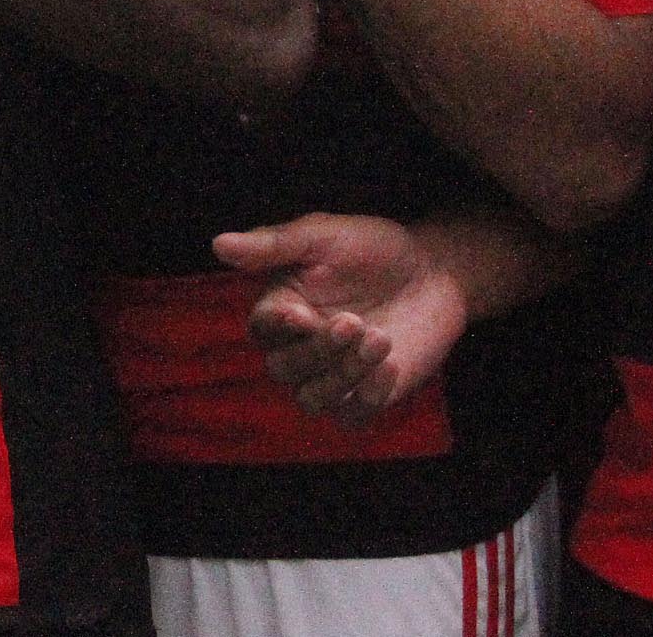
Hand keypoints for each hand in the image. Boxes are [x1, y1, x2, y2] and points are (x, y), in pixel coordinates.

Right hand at [214, 213, 469, 426]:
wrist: (434, 273)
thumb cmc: (373, 248)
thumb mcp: (324, 236)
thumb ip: (274, 244)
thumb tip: (218, 245)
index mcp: (282, 308)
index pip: (261, 329)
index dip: (277, 327)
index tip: (303, 315)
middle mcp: (299, 347)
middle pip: (283, 368)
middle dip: (317, 350)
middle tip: (354, 321)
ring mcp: (333, 376)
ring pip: (311, 399)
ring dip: (341, 375)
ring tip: (379, 339)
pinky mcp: (366, 396)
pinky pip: (351, 417)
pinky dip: (367, 397)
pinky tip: (390, 365)